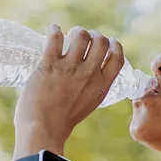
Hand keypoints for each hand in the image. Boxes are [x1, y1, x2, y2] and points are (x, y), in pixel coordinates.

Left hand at [13, 25, 124, 153]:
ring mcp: (70, 67)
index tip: (108, 42)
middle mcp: (89, 74)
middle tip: (84, 38)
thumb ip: (92, 88)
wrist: (43, 130)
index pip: (117, 57)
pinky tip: (52, 30)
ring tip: (68, 35)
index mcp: (102, 85)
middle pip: (101, 41)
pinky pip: (55, 37)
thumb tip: (88, 75)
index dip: (114, 45)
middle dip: (94, 35)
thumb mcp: (87, 105)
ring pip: (80, 35)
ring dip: (76, 32)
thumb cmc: (61, 123)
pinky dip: (54, 30)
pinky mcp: (49, 64)